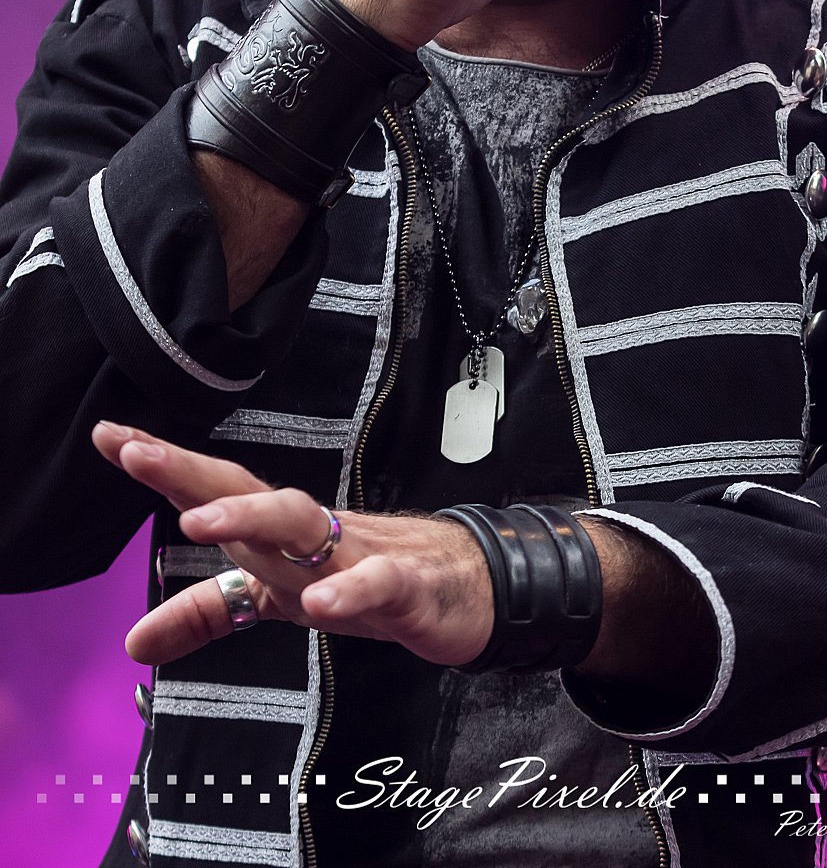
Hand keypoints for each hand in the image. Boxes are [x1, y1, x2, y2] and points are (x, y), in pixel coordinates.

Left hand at [91, 421, 492, 666]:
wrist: (464, 584)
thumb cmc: (362, 576)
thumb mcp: (277, 599)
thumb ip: (208, 614)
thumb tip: (134, 643)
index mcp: (276, 534)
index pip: (214, 490)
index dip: (164, 467)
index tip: (110, 436)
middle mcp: (310, 533)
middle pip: (248, 491)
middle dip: (190, 471)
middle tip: (136, 452)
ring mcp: (357, 553)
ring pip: (304, 523)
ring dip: (251, 517)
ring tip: (199, 521)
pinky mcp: (404, 588)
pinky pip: (376, 585)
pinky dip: (350, 591)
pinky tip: (322, 604)